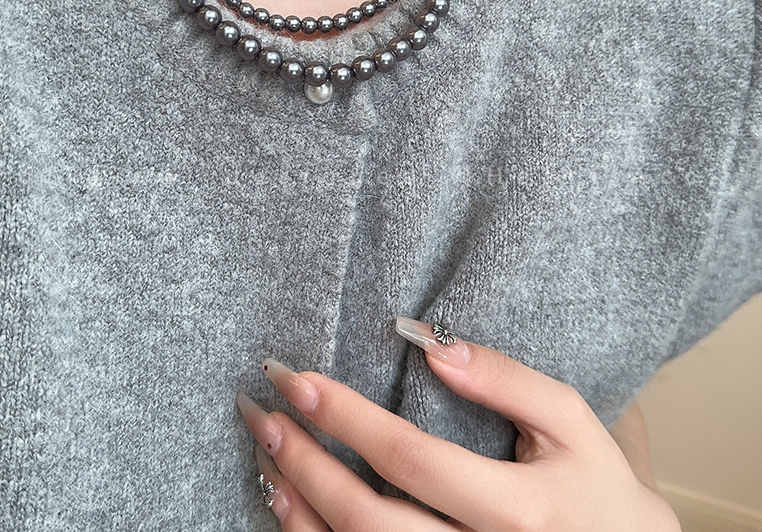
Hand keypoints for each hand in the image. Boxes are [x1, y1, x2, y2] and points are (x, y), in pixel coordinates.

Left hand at [237, 318, 680, 530]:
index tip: (298, 378)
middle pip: (368, 521)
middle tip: (263, 414)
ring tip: (265, 456)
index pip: (410, 458)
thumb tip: (433, 348)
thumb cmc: (598, 489)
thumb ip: (509, 381)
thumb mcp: (572, 422)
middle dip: (305, 463)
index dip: (345, 417)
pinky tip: (292, 507)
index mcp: (516, 511)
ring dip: (300, 508)